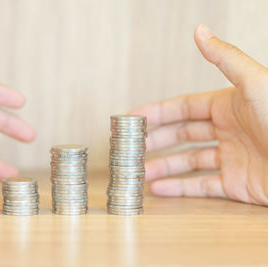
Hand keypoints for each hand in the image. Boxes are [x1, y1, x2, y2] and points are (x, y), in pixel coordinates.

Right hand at [130, 24, 267, 204]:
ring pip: (188, 161)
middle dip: (155, 141)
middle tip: (133, 147)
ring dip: (163, 166)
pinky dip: (180, 188)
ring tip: (141, 172)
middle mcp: (228, 131)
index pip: (183, 107)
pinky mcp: (237, 185)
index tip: (134, 116)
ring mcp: (231, 159)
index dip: (157, 112)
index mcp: (228, 107)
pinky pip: (202, 186)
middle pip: (182, 135)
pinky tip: (160, 189)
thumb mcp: (254, 83)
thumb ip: (225, 57)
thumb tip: (201, 31)